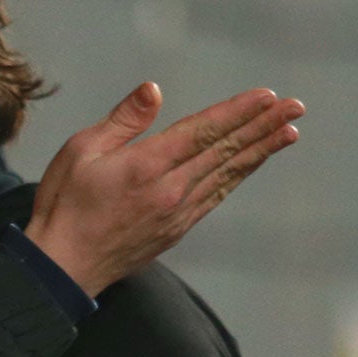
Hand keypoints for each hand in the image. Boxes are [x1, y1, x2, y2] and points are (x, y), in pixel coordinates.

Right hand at [24, 83, 300, 298]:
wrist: (62, 267)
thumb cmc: (63, 205)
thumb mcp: (80, 152)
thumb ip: (122, 121)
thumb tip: (154, 89)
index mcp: (146, 165)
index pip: (203, 131)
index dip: (238, 111)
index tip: (268, 96)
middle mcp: (171, 189)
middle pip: (226, 151)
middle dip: (263, 126)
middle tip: (295, 107)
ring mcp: (179, 212)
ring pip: (228, 174)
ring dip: (261, 150)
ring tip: (289, 132)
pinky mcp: (177, 229)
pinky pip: (217, 195)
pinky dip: (239, 175)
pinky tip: (251, 164)